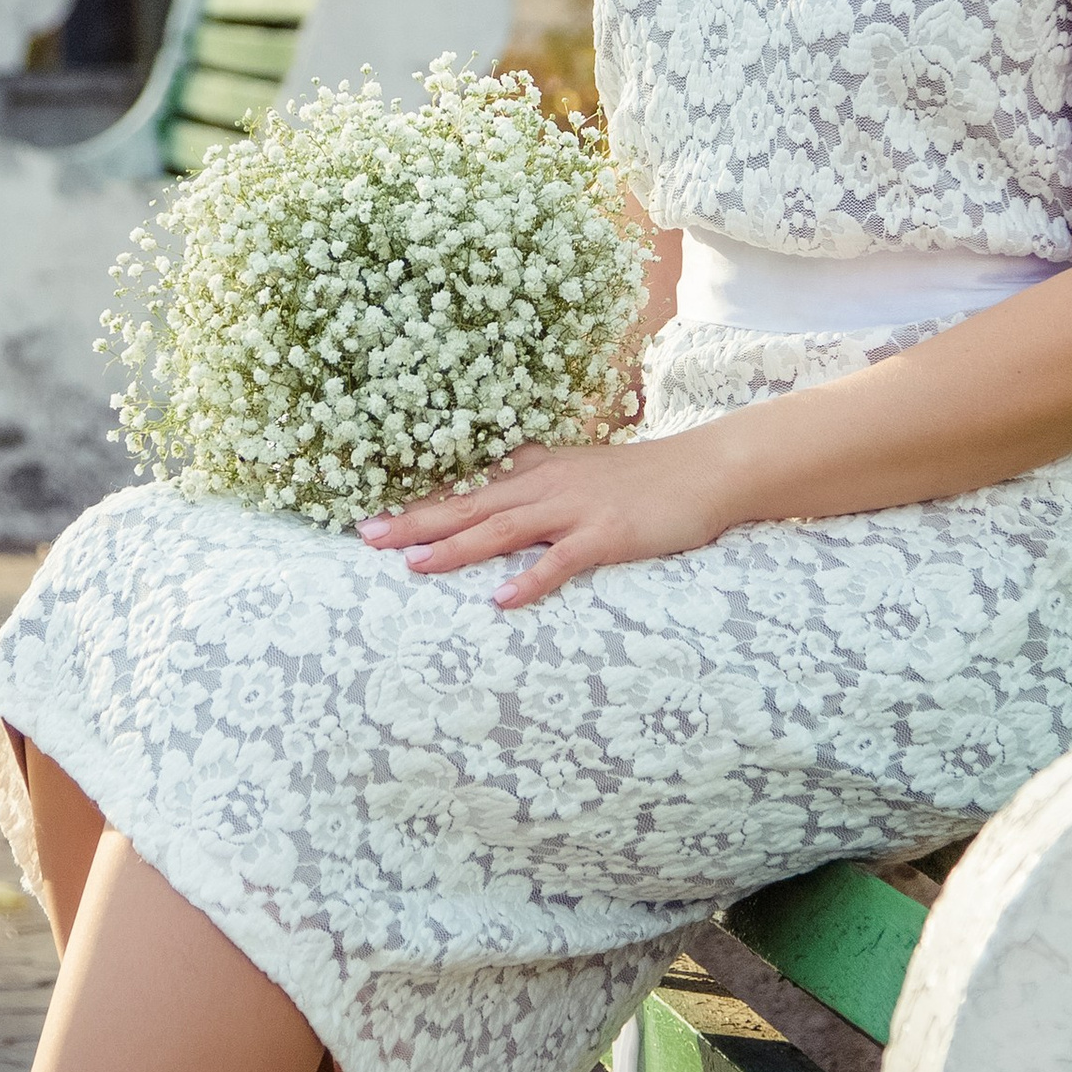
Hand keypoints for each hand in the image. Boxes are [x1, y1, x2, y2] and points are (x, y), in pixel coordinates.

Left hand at [359, 434, 735, 607]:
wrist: (704, 471)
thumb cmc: (643, 479)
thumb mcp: (579, 472)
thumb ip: (537, 483)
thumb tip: (495, 495)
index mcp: (536, 471)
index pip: (466, 489)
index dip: (418, 504)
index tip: (372, 518)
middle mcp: (546, 486)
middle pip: (470, 506)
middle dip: (416, 522)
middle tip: (367, 537)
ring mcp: (575, 509)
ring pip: (504, 528)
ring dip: (458, 548)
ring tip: (416, 565)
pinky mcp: (606, 535)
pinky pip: (561, 560)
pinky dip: (530, 579)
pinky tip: (502, 600)